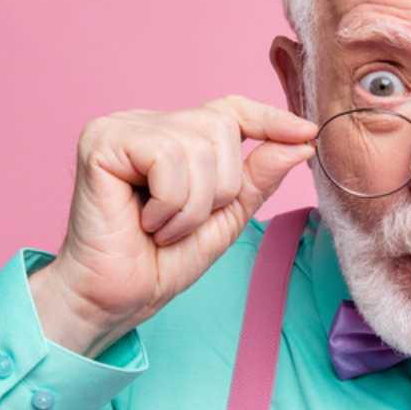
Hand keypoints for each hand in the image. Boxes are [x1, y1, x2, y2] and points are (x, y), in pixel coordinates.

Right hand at [31, 95, 315, 354]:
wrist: (115, 299)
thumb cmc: (160, 262)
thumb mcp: (226, 218)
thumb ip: (257, 178)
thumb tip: (301, 142)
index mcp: (173, 136)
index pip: (230, 110)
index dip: (270, 119)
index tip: (308, 134)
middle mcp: (146, 123)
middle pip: (221, 129)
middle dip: (220, 189)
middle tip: (183, 224)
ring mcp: (121, 127)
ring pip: (199, 146)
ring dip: (193, 205)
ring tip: (163, 228)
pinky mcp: (102, 141)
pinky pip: (168, 158)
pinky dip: (170, 204)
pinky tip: (144, 222)